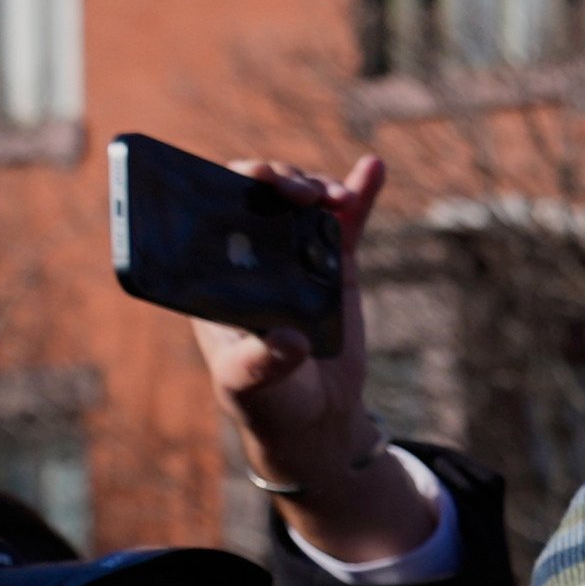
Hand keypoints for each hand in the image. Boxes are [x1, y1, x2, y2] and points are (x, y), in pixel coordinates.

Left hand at [186, 154, 442, 566]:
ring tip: (336, 198)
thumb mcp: (248, 386)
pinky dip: (359, 193)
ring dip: (315, 185)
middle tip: (297, 192)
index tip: (250, 181)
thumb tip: (289, 340)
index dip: (228, 186)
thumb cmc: (264, 401)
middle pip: (256, 194)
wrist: (314, 417)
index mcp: (215, 272)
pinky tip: (373, 168)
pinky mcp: (334, 266)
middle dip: (274, 179)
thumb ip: (261, 363)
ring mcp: (293, 255)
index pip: (211, 211)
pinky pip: (346, 223)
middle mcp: (251, 254)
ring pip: (299, 200)